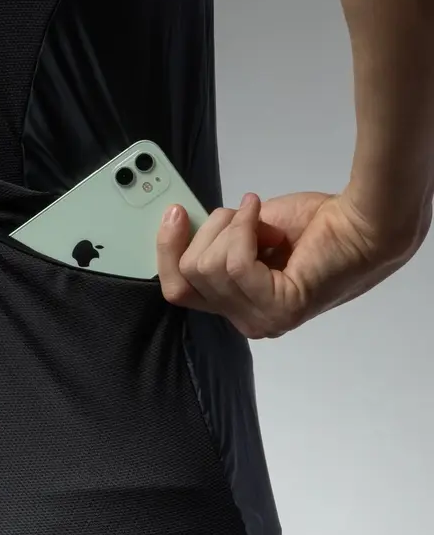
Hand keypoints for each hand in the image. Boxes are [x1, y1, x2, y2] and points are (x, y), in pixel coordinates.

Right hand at [156, 188, 427, 338]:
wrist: (365, 223)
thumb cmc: (315, 226)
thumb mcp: (246, 232)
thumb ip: (213, 243)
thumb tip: (178, 227)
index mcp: (237, 306)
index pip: (178, 291)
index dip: (167, 251)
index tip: (174, 215)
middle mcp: (248, 321)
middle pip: (186, 278)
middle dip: (205, 232)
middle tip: (235, 213)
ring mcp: (263, 320)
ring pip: (207, 267)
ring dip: (231, 227)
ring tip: (259, 216)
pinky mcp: (279, 308)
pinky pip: (235, 264)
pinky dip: (246, 229)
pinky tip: (268, 222)